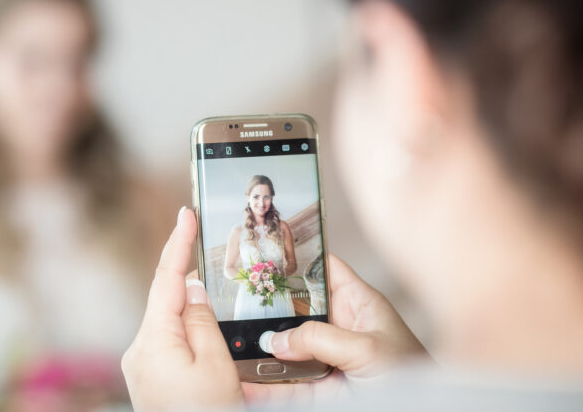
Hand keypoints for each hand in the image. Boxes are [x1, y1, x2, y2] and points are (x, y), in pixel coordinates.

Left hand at [122, 208, 242, 410]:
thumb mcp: (215, 367)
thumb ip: (201, 321)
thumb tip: (191, 288)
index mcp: (154, 342)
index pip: (167, 279)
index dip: (178, 242)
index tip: (186, 212)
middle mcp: (140, 349)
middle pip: (165, 296)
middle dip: (183, 267)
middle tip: (199, 238)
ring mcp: (142, 364)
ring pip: (168, 317)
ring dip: (187, 299)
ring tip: (208, 281)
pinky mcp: (150, 375)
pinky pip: (168, 336)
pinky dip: (185, 322)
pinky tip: (201, 322)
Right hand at [243, 254, 428, 402]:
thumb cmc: (415, 377)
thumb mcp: (369, 350)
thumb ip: (321, 339)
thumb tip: (277, 340)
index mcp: (358, 304)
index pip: (323, 270)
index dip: (298, 260)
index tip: (265, 254)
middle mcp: (340, 329)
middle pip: (295, 311)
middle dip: (266, 310)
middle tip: (232, 305)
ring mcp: (328, 361)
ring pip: (285, 351)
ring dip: (258, 352)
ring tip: (229, 347)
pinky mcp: (321, 391)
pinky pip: (286, 388)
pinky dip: (263, 389)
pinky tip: (243, 386)